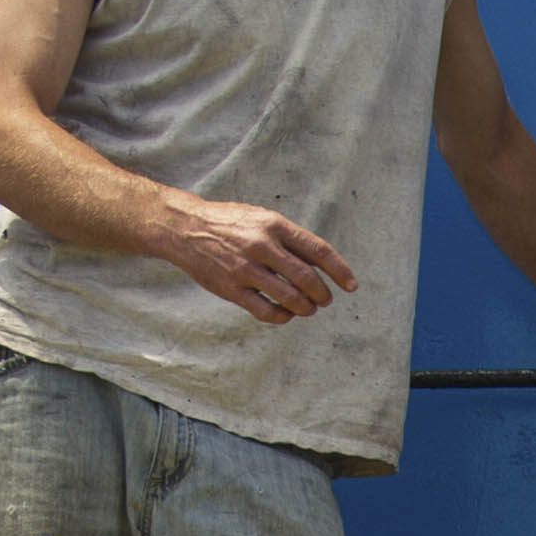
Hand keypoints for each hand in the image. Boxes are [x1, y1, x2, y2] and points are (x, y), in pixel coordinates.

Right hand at [150, 190, 357, 323]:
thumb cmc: (228, 222)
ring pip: (290, 299)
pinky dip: (282, 317)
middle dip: (323, 295)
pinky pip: (266, 311)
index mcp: (274, 225)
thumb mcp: (261, 218)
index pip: (318, 251)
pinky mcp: (232, 289)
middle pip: (308, 279)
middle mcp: (262, 246)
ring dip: (305, 308)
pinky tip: (285, 315)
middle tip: (325, 300)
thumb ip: (288, 239)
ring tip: (307, 309)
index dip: (340, 271)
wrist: (184, 227)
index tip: (351, 285)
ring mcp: (246, 269)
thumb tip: (319, 264)